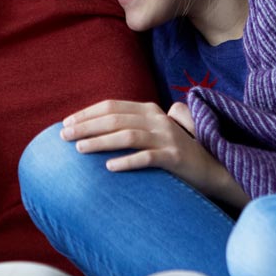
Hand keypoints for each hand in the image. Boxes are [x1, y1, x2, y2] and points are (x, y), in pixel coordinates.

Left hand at [61, 99, 246, 207]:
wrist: (212, 169)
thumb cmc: (175, 153)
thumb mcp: (154, 133)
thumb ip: (131, 126)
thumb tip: (94, 130)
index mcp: (150, 110)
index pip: (112, 105)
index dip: (87, 113)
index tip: (66, 122)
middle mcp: (158, 119)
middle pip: (115, 118)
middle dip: (86, 126)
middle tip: (63, 136)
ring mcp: (167, 138)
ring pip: (127, 135)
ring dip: (100, 141)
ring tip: (79, 149)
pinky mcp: (175, 158)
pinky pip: (147, 158)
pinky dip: (127, 161)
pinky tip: (109, 167)